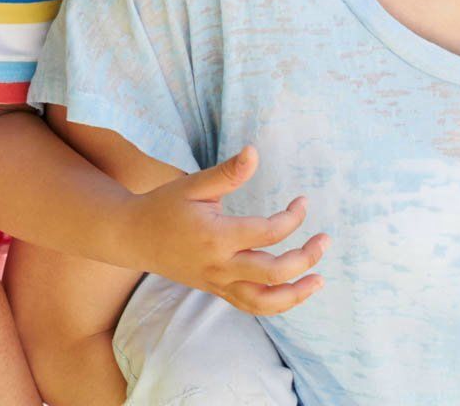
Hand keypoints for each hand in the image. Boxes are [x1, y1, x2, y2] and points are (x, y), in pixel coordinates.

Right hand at [121, 146, 328, 315]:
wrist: (134, 237)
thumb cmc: (165, 206)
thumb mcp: (193, 184)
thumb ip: (228, 172)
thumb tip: (254, 152)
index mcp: (216, 236)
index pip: (268, 233)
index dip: (293, 218)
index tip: (303, 202)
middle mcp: (220, 266)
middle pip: (274, 272)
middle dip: (306, 257)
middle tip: (325, 239)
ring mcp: (218, 283)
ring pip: (265, 302)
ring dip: (297, 293)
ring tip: (320, 279)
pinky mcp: (217, 291)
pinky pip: (252, 306)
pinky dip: (277, 303)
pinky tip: (294, 291)